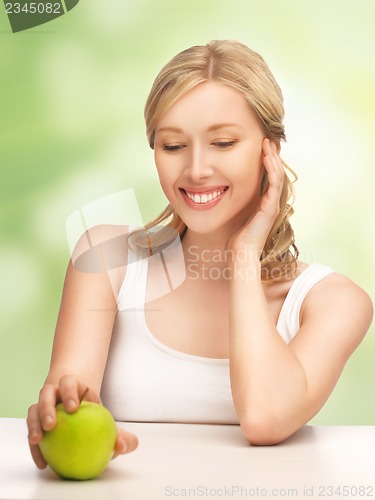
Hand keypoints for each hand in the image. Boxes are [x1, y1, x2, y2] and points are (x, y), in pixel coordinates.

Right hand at [27, 374, 137, 468]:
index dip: (69, 392)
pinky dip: (35, 447)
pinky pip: (33, 432)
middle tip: (52, 424)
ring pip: (34, 410)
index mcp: (73, 386)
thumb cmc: (94, 416)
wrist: (80, 414)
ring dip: (34, 424)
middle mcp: (55, 393)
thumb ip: (120, 434)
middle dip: (47, 407)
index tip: (74, 407)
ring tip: (38, 440)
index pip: (69, 382)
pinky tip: (43, 462)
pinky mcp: (37, 422)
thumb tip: (123, 447)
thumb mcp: (107, 421)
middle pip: (46, 394)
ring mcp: (43, 405)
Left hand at [227, 138, 284, 258]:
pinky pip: (274, 184)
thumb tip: (222, 195)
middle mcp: (271, 203)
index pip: (268, 178)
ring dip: (273, 158)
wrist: (241, 255)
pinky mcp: (270, 208)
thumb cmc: (236, 240)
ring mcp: (272, 205)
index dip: (266, 162)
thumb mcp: (236, 217)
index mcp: (264, 204)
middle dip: (271, 156)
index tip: (260, 148)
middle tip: (267, 139)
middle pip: (275, 173)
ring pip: (277, 176)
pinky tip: (267, 158)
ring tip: (268, 144)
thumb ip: (235, 206)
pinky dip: (272, 170)